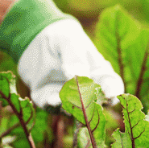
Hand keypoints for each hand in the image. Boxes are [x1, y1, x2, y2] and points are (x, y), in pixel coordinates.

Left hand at [0, 0, 123, 107]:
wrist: (34, 40)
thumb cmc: (61, 37)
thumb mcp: (69, 41)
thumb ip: (75, 58)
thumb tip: (77, 77)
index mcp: (98, 72)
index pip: (112, 86)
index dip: (114, 92)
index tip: (110, 95)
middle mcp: (85, 89)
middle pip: (94, 103)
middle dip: (91, 105)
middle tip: (85, 101)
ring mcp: (67, 96)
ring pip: (73, 109)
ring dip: (69, 108)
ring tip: (63, 99)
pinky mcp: (49, 98)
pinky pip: (52, 108)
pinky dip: (52, 106)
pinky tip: (50, 100)